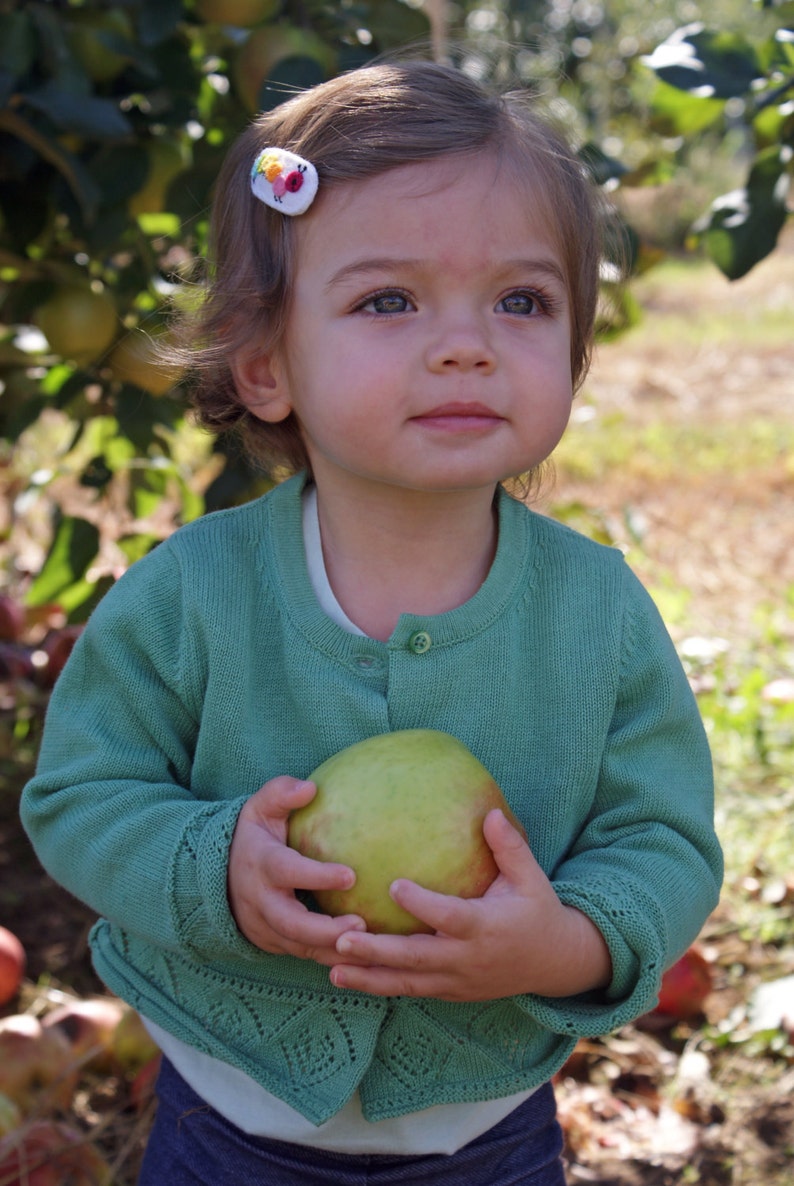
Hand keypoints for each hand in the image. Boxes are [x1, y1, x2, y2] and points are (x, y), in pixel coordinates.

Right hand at [228, 777, 366, 963]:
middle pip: (291, 923)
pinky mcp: (276, 943)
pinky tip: (366, 959)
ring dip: (334, 951)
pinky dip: (334, 960)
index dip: (316, 876)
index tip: (350, 875)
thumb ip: (281, 794)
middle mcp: (261, 901)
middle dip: (326, 929)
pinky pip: (306, 956)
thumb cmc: (253, 836)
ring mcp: (266, 926)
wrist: (219, 876)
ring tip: (371, 948)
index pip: (286, 872)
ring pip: (300, 947)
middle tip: (361, 925)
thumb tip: (310, 787)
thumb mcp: (260, 808)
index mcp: (262, 864)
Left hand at [329, 809, 611, 1000]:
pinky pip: (410, 990)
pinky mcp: (449, 991)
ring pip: (406, 983)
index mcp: (486, 927)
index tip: (394, 884)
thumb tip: (490, 812)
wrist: (554, 963)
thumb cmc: (537, 911)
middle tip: (341, 938)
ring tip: (332, 967)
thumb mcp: (531, 878)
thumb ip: (510, 848)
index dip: (423, 904)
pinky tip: (346, 976)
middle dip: (377, 952)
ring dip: (368, 977)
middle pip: (416, 958)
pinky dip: (379, 986)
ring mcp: (456, 980)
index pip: (450, 917)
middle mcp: (467, 959)